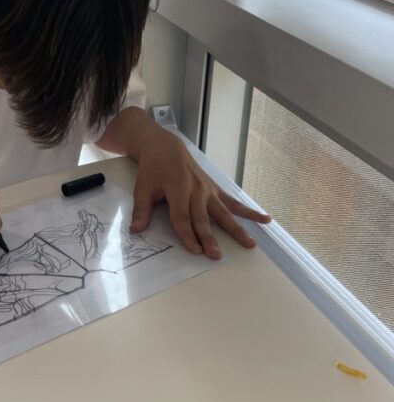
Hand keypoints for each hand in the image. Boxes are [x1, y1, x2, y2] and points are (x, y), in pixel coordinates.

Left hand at [129, 124, 270, 258]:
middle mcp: (197, 190)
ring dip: (237, 229)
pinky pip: (234, 202)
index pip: (182, 216)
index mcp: (178, 188)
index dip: (187, 234)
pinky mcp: (215, 189)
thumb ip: (141, 209)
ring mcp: (209, 190)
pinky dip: (250, 212)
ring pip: (224, 212)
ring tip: (250, 244)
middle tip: (216, 255)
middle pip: (203, 218)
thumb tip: (137, 230)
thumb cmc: (153, 168)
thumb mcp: (142, 186)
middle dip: (210, 237)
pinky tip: (265, 219)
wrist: (166, 146)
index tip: (195, 250)